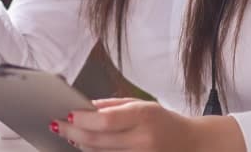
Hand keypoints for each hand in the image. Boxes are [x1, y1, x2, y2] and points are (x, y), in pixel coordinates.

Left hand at [54, 98, 243, 151]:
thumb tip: (84, 107)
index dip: (82, 120)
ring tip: (69, 134)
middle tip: (58, 125)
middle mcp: (142, 140)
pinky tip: (85, 146)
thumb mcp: (142, 104)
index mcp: (144, 116)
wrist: (192, 144)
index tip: (67, 114)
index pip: (106, 121)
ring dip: (80, 145)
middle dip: (73, 133)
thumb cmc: (164, 121)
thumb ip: (111, 105)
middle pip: (98, 141)